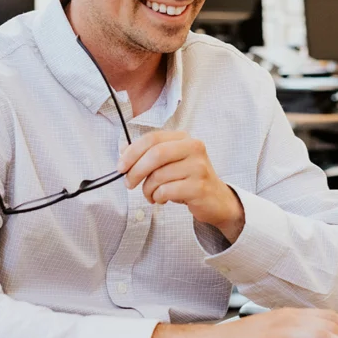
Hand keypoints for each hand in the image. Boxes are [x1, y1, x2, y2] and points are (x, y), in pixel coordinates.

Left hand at [116, 131, 244, 240]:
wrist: (216, 199)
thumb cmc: (188, 179)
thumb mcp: (169, 163)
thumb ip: (148, 154)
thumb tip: (123, 150)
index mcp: (184, 138)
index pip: (152, 138)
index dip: (132, 152)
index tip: (120, 167)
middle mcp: (194, 148)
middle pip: (156, 154)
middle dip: (136, 170)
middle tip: (128, 183)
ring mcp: (198, 167)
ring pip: (159, 176)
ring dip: (148, 189)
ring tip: (152, 194)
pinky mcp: (199, 187)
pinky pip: (167, 191)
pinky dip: (158, 197)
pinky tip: (162, 199)